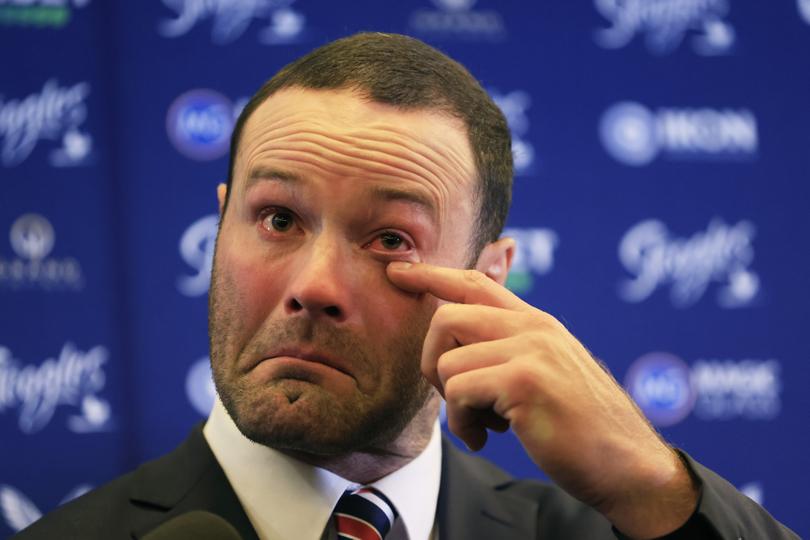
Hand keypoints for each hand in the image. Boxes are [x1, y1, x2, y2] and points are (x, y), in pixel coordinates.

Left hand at [386, 262, 697, 538]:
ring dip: (452, 405)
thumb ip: (511, 350)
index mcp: (537, 323)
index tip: (398, 272)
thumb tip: (461, 346)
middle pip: (446, 317)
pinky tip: (484, 438)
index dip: (431, 275)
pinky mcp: (525, 382)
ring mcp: (531, 351)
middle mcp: (533, 328)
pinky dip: (460, 422)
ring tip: (480, 425)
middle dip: (431, 360)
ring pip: (447, 362)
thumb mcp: (548, 373)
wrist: (628, 465)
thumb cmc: (580, 426)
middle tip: (452, 395)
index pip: (474, 281)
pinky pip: (458, 392)